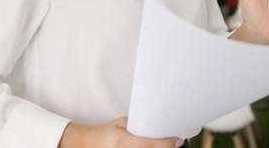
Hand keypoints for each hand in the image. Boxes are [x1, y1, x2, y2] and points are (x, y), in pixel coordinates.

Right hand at [59, 117, 182, 147]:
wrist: (90, 143)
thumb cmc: (107, 132)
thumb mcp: (122, 124)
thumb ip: (139, 125)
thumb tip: (159, 126)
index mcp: (122, 141)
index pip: (149, 144)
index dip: (166, 143)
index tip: (178, 140)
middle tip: (175, 143)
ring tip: (167, 145)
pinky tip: (157, 147)